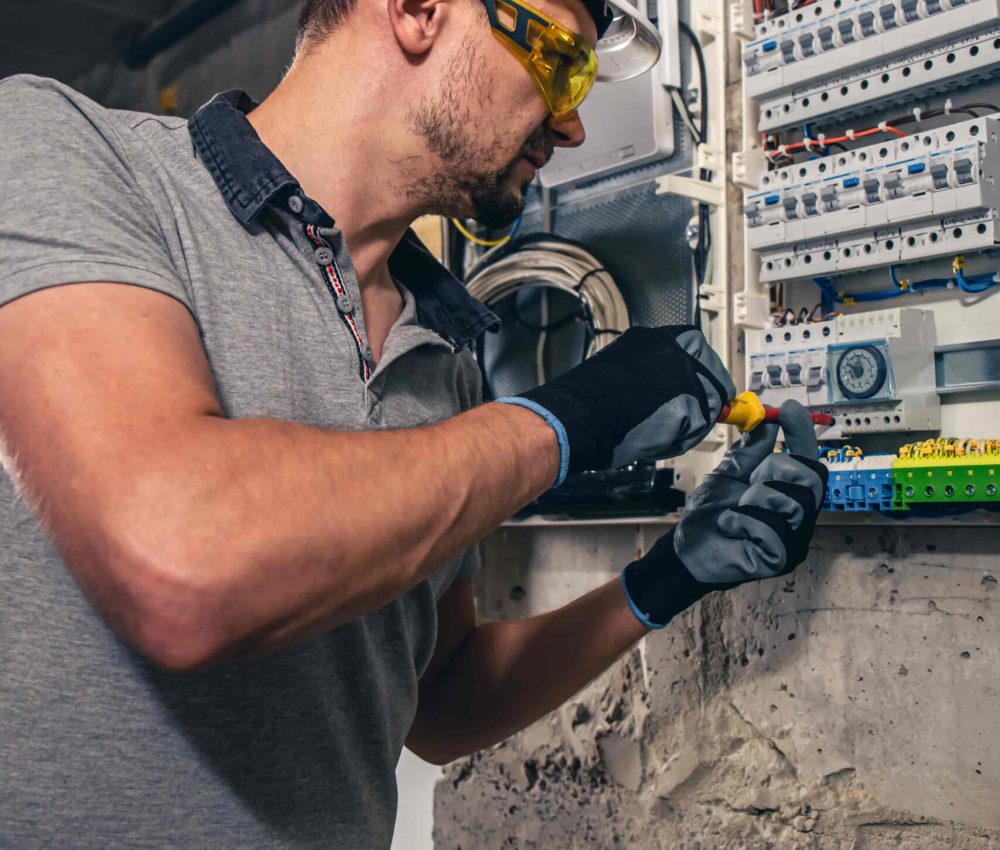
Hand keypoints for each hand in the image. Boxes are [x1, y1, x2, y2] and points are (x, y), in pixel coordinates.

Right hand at [495, 326, 735, 484]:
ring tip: (658, 431)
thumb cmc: (587, 402)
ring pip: (708, 405)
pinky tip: (654, 439)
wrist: (579, 417)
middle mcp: (672, 349)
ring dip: (690, 424)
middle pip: (714, 374)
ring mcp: (683, 374)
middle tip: (698, 417)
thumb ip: (653, 374)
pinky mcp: (687, 402)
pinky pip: (697, 428)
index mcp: (653, 338)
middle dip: (709, 399)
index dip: (703, 372)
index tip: (705, 386)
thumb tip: (677, 390)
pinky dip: (680, 440)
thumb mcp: (622, 370)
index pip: (696, 347)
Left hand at [620, 400, 827, 628]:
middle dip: (776, 469)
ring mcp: (793, 540)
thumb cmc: (710, 514)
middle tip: (749, 480)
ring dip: (755, 498)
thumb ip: (749, 452)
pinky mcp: (780, 559)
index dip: (802, 434)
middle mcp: (798, 516)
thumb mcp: (728, 475)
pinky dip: (742, 521)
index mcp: (788, 493)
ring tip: (736, 508)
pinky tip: (729, 527)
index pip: (808, 460)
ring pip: (793, 502)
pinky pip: (772, 529)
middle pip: (813, 478)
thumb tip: (768, 424)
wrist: (686, 548)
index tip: (788, 409)